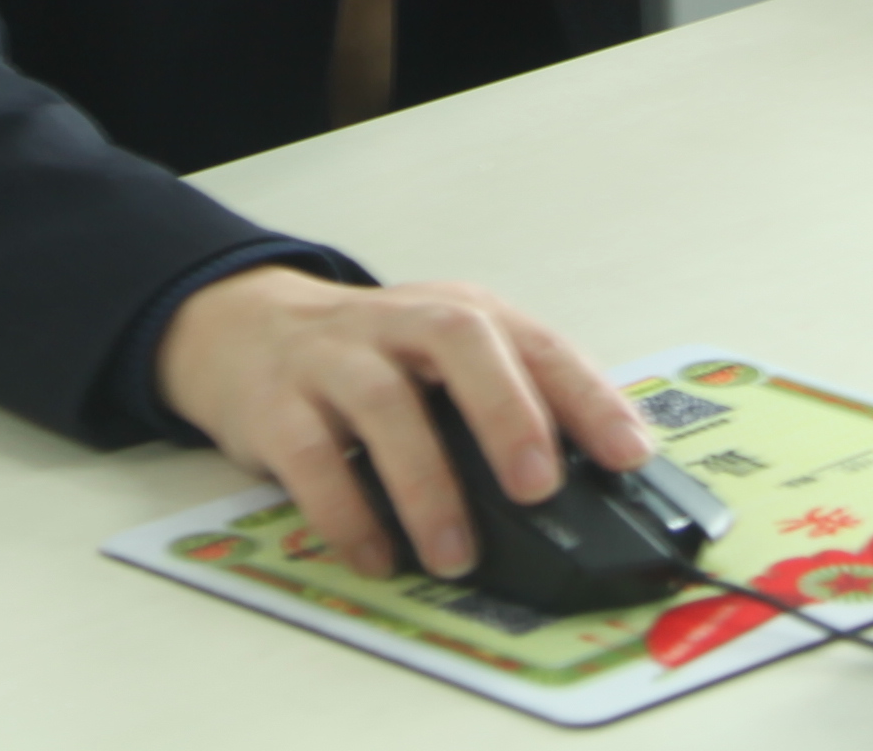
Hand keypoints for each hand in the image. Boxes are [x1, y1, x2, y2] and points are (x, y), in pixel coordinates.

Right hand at [152, 268, 658, 579]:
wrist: (244, 330)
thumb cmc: (371, 360)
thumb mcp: (443, 362)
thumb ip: (506, 405)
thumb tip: (588, 491)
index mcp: (460, 315)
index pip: (536, 344)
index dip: (588, 397)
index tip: (629, 454)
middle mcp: (400, 324)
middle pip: (458, 341)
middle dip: (505, 413)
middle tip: (536, 488)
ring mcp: (333, 358)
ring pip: (383, 402)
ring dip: (425, 484)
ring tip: (454, 554)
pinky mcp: (275, 404)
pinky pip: (309, 455)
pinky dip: (345, 512)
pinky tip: (376, 556)